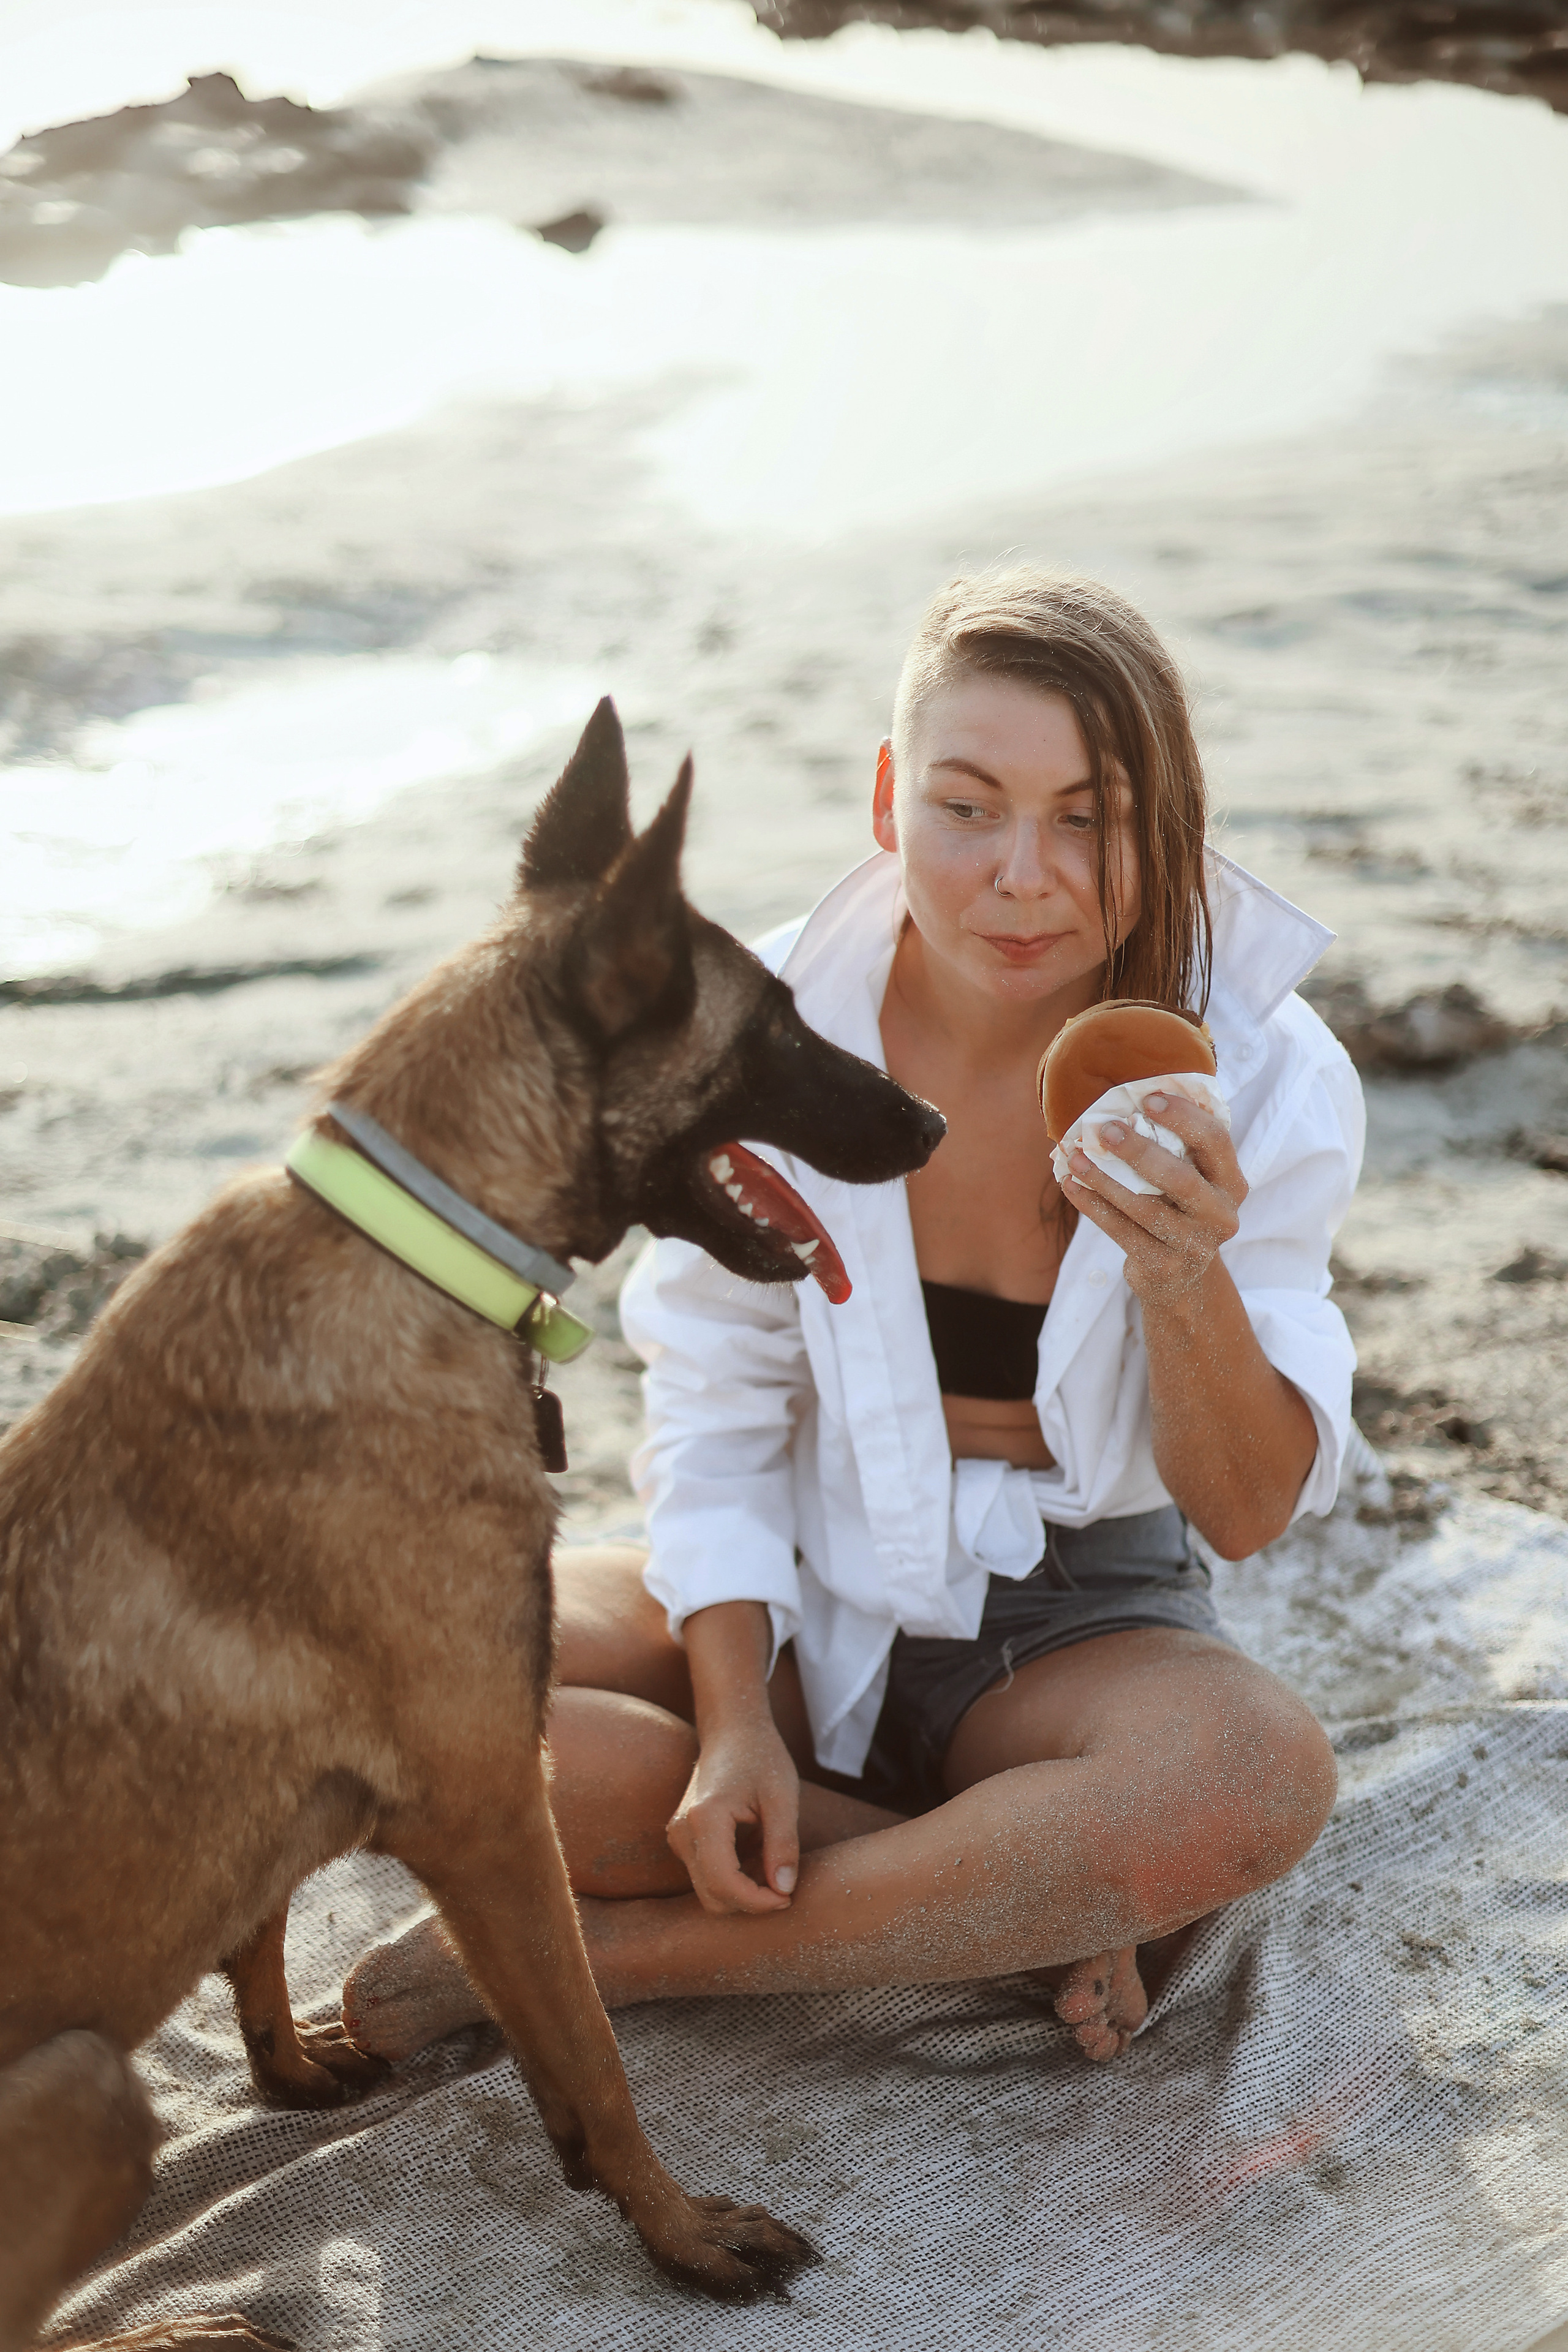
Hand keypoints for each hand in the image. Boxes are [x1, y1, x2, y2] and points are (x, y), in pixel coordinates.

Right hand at [666, 1714, 801, 1915]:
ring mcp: (679, 1836)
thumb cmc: (760, 1756)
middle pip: (713, 1896)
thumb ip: (783, 1845)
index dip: (758, 1902)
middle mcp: (682, 1832)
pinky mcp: (683, 1839)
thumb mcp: (782, 1798)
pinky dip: (734, 1878)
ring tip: (772, 1862)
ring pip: (708, 1890)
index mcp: (704, 1819)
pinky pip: (706, 1875)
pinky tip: (758, 1854)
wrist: (732, 1730)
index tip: (788, 1898)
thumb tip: (784, 1891)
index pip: (724, 1885)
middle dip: (751, 1902)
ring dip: (743, 1891)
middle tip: (785, 1886)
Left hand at [1063, 1093, 1244, 1317]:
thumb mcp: (1194, 1178)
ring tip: (1074, 1156)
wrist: (1180, 1279)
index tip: (1147, 1097)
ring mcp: (1193, 1245)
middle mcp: (1221, 1216)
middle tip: (1106, 1128)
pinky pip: (1120, 1231)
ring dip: (1103, 1179)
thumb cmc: (1179, 1208)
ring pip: (1143, 1208)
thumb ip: (1180, 1145)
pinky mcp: (1163, 1266)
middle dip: (1140, 1150)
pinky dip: (1092, 1205)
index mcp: (1232, 1184)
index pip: (1216, 1141)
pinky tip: (1071, 1184)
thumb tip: (1135, 1091)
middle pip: (1180, 1179)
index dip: (1184, 1117)